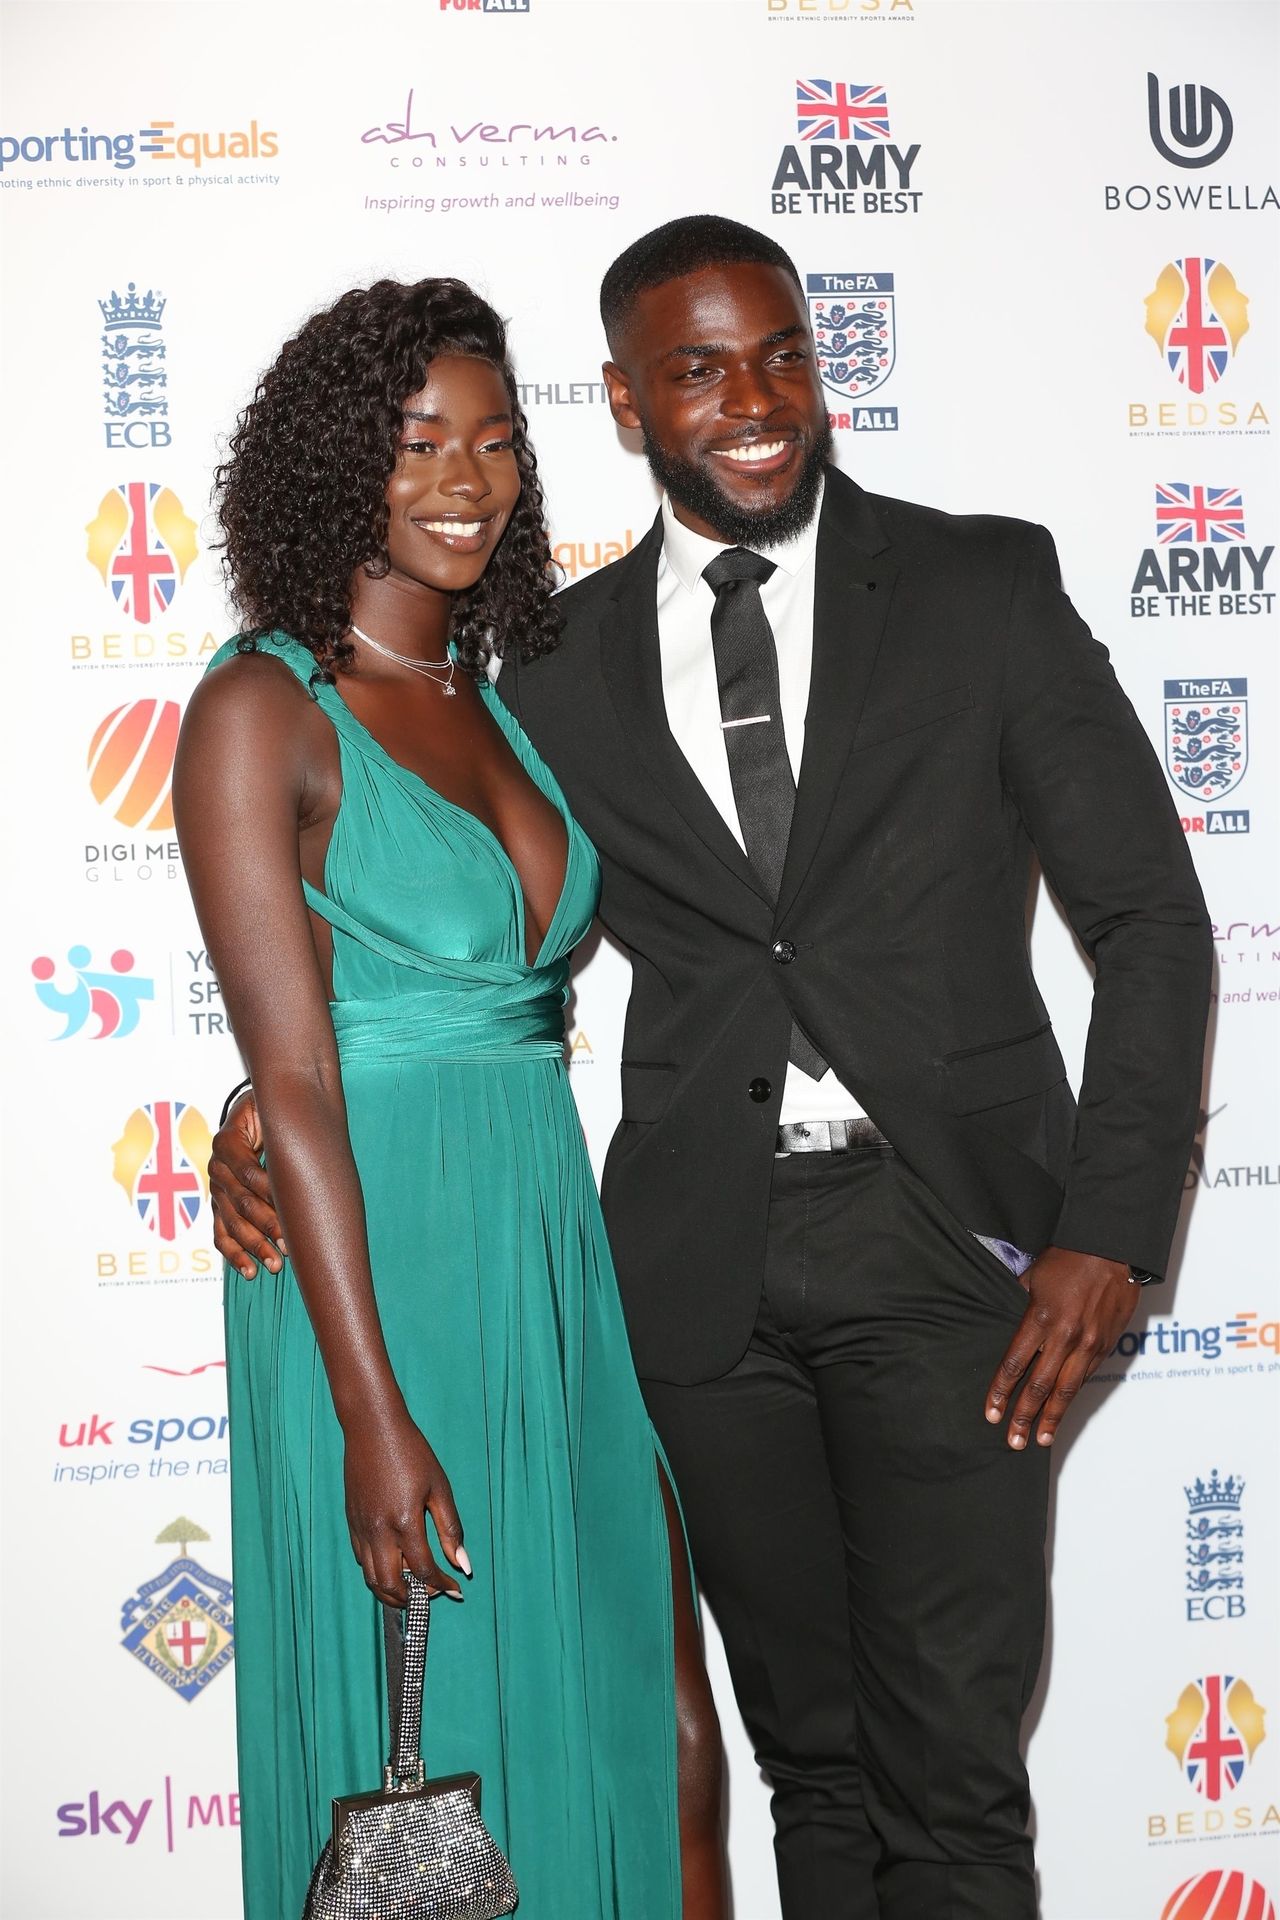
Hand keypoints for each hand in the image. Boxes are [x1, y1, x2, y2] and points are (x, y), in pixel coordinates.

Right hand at [210, 1091, 285, 1277]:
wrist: (248, 1112)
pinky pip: (221, 1234)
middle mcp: (216, 1168)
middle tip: (289, 1246)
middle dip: (267, 1226)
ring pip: (232, 1223)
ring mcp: (215, 1189)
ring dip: (254, 1246)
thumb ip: (281, 1131)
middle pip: (241, 1203)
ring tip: (274, 1265)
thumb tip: (309, 1154)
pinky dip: (234, 1255)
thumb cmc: (267, 1112)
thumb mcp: (271, 1113)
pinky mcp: (218, 1206)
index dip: (271, 1193)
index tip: (293, 1212)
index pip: (249, 1173)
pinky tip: (249, 1270)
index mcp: (226, 1142)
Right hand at [344, 1408, 471, 1606]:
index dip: (441, 1584)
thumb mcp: (439, 1487)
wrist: (372, 1429)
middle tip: (430, 1595)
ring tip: (412, 1589)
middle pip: (390, 1584)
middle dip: (412, 1598)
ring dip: (391, 1591)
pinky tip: (392, 1565)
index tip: (455, 1588)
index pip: (423, 1570)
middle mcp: (378, 1531)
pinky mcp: (351, 1522)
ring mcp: (361, 1528)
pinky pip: (361, 1559)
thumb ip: (451, 1529)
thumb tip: (463, 1564)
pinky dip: (376, 1572)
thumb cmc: (411, 1453)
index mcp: (405, 1522)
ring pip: (371, 1577)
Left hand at [985, 1246, 1139, 1449]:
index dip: (1001, 1392)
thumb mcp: (1033, 1277)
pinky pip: (1085, 1377)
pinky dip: (1072, 1397)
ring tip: (1039, 1439)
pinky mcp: (1106, 1345)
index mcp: (1040, 1318)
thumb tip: (1006, 1324)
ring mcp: (1088, 1343)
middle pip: (1039, 1386)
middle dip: (1024, 1416)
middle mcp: (1065, 1336)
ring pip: (1067, 1390)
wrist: (1112, 1247)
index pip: (1014, 1365)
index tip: (991, 1413)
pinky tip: (1061, 1410)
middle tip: (1013, 1440)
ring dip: (1052, 1417)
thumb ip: (1019, 1305)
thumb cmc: (1068, 1257)